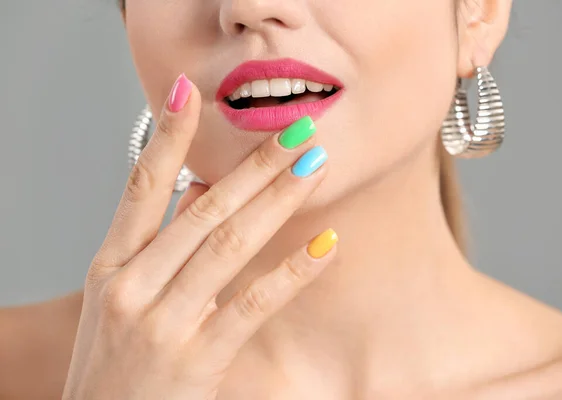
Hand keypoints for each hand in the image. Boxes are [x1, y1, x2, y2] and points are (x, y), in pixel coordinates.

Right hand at [62, 74, 337, 399]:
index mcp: (111, 266)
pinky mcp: (196, 358)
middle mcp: (133, 285)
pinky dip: (293, 271)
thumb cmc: (114, 363)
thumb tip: (200, 186)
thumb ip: (157, 243)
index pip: (140, 187)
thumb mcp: (120, 298)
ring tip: (314, 165)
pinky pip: (253, 303)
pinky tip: (326, 244)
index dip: (165, 137)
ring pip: (229, 244)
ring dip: (277, 200)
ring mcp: (163, 322)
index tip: (188, 92)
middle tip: (297, 131)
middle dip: (255, 165)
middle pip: (202, 208)